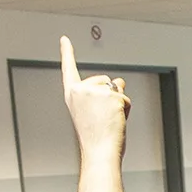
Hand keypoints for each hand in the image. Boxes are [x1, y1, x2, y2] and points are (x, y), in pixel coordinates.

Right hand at [61, 36, 128, 191]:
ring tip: (109, 120)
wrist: (99, 152)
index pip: (69, 69)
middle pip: (104, 80)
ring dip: (119, 103)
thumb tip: (119, 81)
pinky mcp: (110, 96)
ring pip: (116, 88)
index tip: (65, 39)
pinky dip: (126, 109)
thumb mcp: (92, 112)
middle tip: (103, 118)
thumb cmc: (95, 138)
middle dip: (110, 95)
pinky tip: (116, 121)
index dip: (67, 53)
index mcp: (72, 95)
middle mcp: (81, 90)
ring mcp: (96, 92)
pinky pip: (125, 98)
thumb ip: (100, 95)